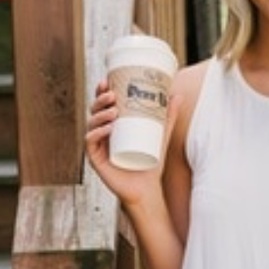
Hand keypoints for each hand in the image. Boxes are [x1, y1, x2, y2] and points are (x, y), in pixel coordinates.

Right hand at [85, 81, 177, 208]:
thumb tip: (176, 95)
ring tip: (113, 111)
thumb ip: (168, 117)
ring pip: (92, 125)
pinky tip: (107, 129)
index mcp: (110, 125)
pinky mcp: (96, 160)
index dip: (100, 91)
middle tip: (112, 95)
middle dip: (100, 100)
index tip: (107, 80)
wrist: (146, 188)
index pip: (102, 104)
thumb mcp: (160, 135)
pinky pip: (91, 143)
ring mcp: (97, 147)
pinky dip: (97, 134)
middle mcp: (100, 134)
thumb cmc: (150, 162)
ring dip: (100, 114)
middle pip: (94, 111)